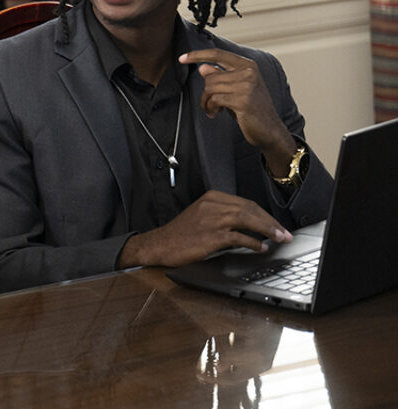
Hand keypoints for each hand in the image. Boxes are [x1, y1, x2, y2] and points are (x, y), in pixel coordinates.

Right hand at [118, 190, 292, 267]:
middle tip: (285, 234)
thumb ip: (223, 215)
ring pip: (247, 220)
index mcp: (212, 197)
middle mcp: (212, 205)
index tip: (277, 225)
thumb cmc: (181, 233)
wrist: (160, 244)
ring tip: (280, 239)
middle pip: (250, 209)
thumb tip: (250, 225)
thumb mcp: (202, 216)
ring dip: (267, 230)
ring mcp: (212, 220)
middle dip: (271, 222)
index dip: (265, 215)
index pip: (246, 203)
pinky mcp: (211, 236)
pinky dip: (253, 242)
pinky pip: (239, 237)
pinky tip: (260, 247)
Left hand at [178, 49, 297, 163]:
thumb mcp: (236, 89)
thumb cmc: (252, 108)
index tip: (181, 58)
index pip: (217, 54)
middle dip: (206, 93)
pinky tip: (216, 113)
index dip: (197, 55)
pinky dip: (210, 108)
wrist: (270, 129)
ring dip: (207, 102)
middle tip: (211, 104)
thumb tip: (203, 67)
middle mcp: (248, 72)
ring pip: (210, 88)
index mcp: (248, 65)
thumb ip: (221, 76)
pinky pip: (214, 100)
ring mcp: (246, 85)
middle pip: (210, 76)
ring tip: (214, 110)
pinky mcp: (242, 100)